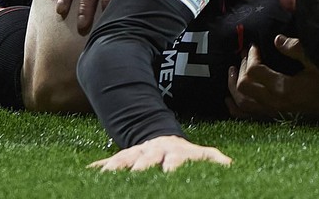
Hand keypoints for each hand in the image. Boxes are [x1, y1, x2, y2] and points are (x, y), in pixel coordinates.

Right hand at [89, 135, 231, 171]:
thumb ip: (214, 159)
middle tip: (138, 178)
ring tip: (108, 179)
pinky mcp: (123, 157)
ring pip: (125, 161)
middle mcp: (154, 152)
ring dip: (117, 169)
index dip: (172, 166)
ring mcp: (137, 154)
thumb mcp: (201, 154)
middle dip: (142, 170)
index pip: (174, 161)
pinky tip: (88, 174)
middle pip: (146, 162)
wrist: (161, 139)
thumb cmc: (183, 154)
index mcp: (174, 153)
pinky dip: (99, 168)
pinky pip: (109, 162)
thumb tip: (231, 165)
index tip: (169, 173)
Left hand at [226, 35, 318, 121]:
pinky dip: (236, 109)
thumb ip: (296, 49)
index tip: (255, 45)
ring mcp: (275, 114)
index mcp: (284, 89)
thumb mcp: (317, 62)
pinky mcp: (277, 119)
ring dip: (233, 86)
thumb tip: (277, 40)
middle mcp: (275, 104)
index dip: (251, 55)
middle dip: (241, 67)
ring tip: (232, 70)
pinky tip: (230, 101)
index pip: (254, 71)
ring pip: (242, 103)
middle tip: (246, 54)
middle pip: (243, 86)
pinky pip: (249, 118)